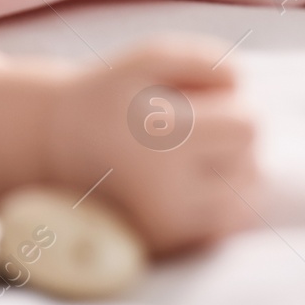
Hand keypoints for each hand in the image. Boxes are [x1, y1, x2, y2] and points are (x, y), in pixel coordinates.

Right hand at [47, 35, 258, 255]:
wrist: (53, 145)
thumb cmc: (111, 96)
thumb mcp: (149, 58)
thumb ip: (206, 59)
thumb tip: (246, 87)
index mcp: (157, 135)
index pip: (248, 126)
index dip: (229, 108)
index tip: (192, 105)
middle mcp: (162, 188)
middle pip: (251, 163)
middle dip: (226, 144)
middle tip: (182, 132)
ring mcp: (164, 224)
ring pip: (246, 199)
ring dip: (228, 175)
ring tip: (181, 159)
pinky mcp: (166, 246)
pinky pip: (227, 226)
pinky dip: (217, 204)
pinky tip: (184, 186)